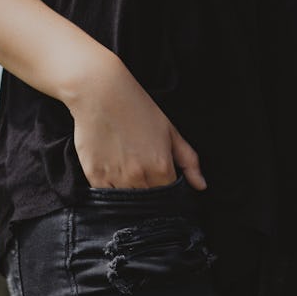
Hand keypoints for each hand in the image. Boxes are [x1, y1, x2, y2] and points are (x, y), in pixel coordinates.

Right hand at [65, 57, 207, 190]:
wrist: (101, 93)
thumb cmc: (137, 108)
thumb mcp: (171, 131)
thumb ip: (189, 162)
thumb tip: (201, 186)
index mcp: (161, 168)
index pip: (168, 196)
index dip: (167, 193)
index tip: (161, 183)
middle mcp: (140, 178)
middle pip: (148, 201)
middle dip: (149, 194)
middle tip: (143, 176)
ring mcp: (116, 179)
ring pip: (127, 202)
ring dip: (130, 194)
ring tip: (127, 172)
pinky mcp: (95, 176)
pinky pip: (106, 196)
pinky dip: (110, 191)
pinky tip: (112, 174)